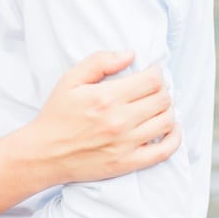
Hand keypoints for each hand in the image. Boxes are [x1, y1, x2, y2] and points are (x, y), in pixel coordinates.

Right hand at [31, 52, 178, 182]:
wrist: (44, 154)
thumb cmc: (57, 115)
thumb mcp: (70, 80)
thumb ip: (100, 61)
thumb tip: (130, 54)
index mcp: (107, 97)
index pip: (152, 80)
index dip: (156, 73)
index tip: (150, 74)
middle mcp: (120, 120)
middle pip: (162, 98)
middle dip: (162, 90)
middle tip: (152, 90)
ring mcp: (126, 144)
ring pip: (166, 121)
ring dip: (167, 110)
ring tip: (156, 107)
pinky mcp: (128, 163)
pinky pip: (164, 151)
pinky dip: (174, 138)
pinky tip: (171, 129)